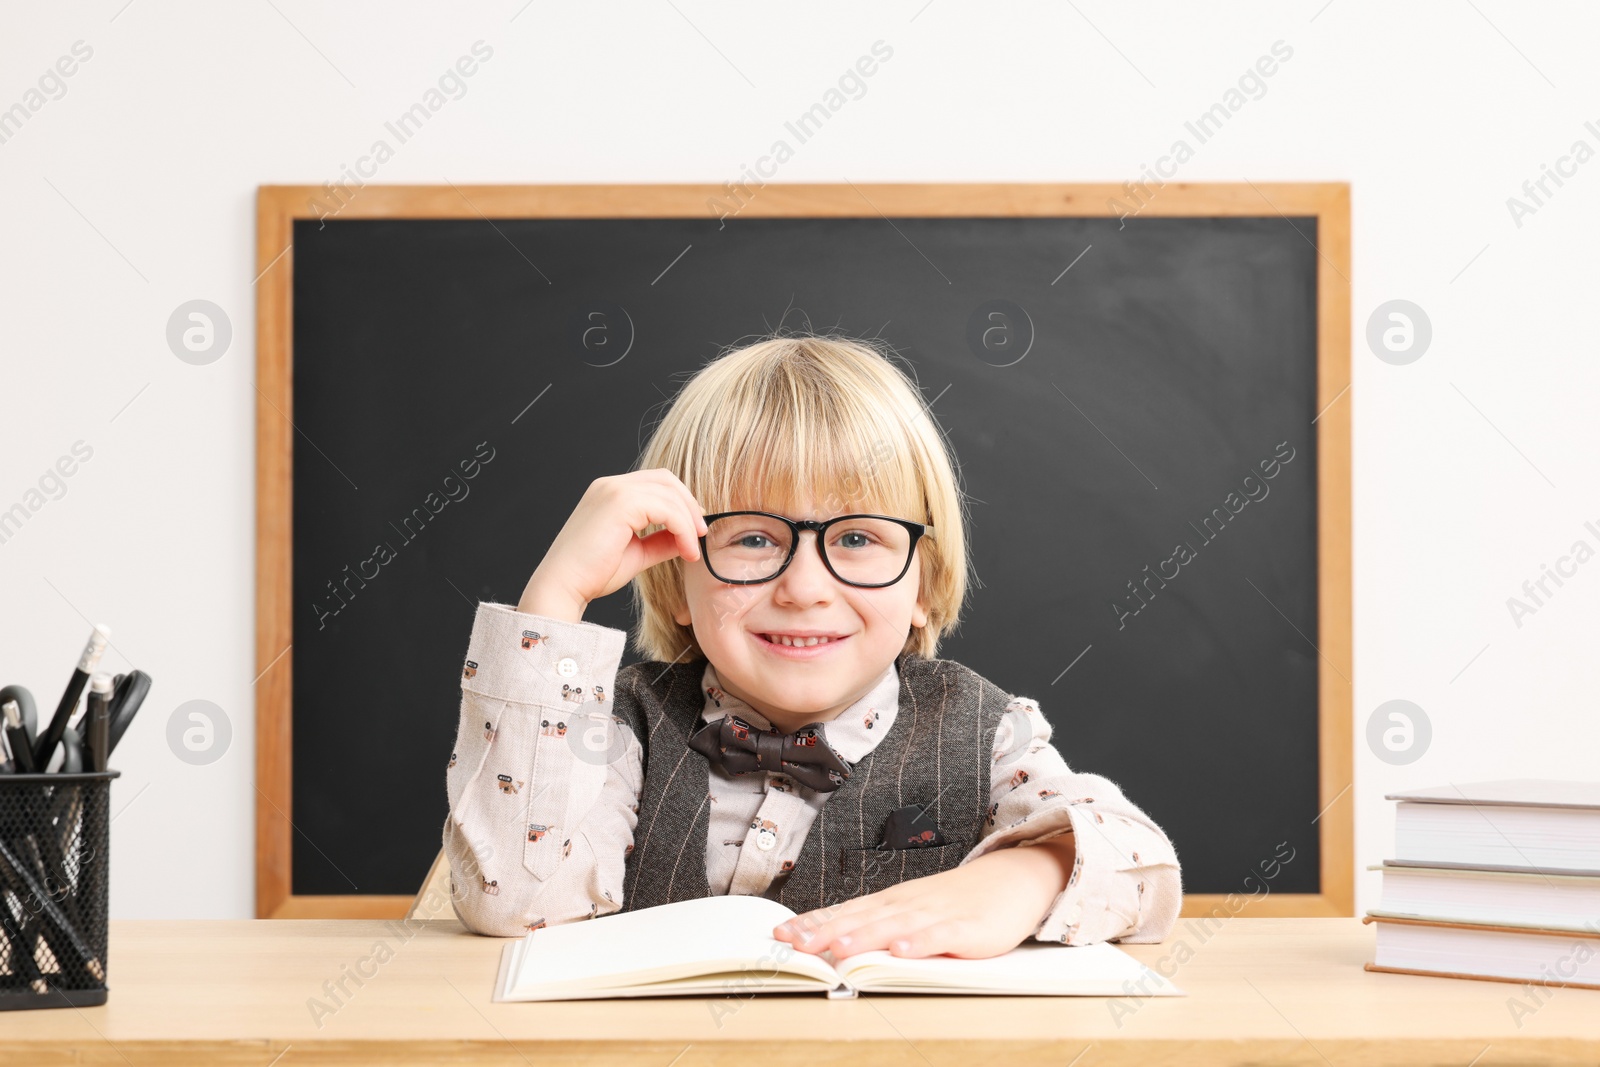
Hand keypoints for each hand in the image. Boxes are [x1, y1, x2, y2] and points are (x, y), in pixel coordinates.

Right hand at [518, 469, 706, 619]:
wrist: (564, 586)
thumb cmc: (593, 573)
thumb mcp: (637, 552)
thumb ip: (661, 541)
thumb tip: (689, 537)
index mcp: (610, 492)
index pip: (656, 483)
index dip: (681, 501)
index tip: (695, 528)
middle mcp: (611, 485)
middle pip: (666, 479)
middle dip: (689, 505)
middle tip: (701, 534)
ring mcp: (614, 490)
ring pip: (669, 492)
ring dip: (688, 520)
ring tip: (693, 548)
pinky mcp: (620, 503)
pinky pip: (666, 508)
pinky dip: (682, 528)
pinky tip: (686, 551)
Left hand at [771, 837, 1076, 959]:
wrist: (1013, 877)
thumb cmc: (960, 898)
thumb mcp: (914, 908)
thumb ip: (879, 924)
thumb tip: (834, 941)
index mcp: (894, 901)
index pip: (846, 911)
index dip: (813, 923)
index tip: (780, 934)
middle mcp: (909, 904)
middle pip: (861, 919)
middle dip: (825, 932)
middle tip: (794, 944)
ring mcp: (937, 914)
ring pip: (894, 926)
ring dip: (864, 938)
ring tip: (837, 950)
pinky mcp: (968, 928)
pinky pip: (940, 936)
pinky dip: (920, 943)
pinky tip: (901, 951)